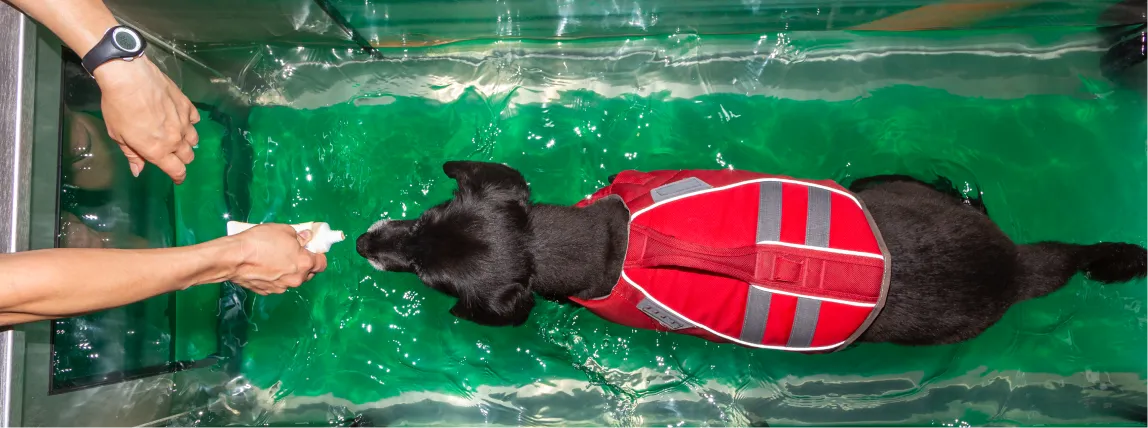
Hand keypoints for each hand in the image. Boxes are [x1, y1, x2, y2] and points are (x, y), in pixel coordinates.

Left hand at [93, 56, 198, 183]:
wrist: (129, 77)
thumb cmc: (118, 106)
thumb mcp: (118, 134)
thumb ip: (132, 154)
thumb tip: (138, 171)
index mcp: (157, 150)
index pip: (177, 170)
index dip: (178, 177)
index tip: (177, 178)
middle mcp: (174, 139)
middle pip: (188, 156)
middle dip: (181, 159)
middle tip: (172, 154)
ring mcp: (184, 122)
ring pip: (194, 139)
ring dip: (187, 142)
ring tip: (177, 137)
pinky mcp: (187, 105)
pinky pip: (194, 119)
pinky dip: (189, 122)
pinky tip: (181, 118)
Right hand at [227, 224, 327, 294]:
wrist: (234, 257)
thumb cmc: (261, 241)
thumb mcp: (284, 230)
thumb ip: (299, 236)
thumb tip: (306, 238)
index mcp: (304, 264)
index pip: (322, 264)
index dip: (319, 255)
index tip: (312, 249)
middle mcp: (296, 279)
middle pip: (308, 273)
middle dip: (304, 264)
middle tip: (294, 252)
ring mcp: (281, 288)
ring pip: (291, 279)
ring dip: (289, 271)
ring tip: (276, 259)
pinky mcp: (267, 291)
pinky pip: (276, 284)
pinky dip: (274, 277)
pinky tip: (264, 267)